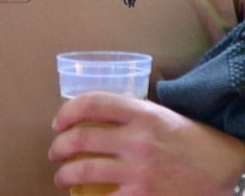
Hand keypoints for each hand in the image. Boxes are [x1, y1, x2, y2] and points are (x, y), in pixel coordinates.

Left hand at [48, 91, 244, 194]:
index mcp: (140, 112)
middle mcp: (138, 139)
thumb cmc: (187, 138)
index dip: (67, 111)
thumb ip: (125, 113)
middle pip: (81, 138)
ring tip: (61, 177)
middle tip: (55, 153)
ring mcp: (141, 172)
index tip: (57, 122)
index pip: (91, 102)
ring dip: (65, 175)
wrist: (225, 168)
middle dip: (59, 147)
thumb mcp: (157, 114)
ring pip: (85, 170)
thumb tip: (88, 118)